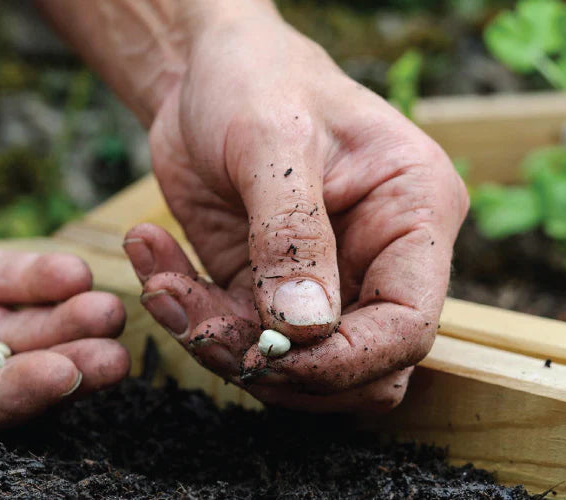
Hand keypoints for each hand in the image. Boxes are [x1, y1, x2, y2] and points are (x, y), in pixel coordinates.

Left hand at [125, 13, 467, 412]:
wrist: (202, 69)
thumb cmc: (256, 76)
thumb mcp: (272, 139)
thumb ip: (290, 235)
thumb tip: (302, 330)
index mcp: (413, 214)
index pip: (409, 325)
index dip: (347, 360)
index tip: (274, 355)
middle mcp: (378, 257)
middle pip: (357, 367)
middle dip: (277, 366)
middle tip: (204, 328)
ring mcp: (323, 281)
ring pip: (290, 367)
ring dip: (217, 342)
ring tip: (162, 283)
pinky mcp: (266, 290)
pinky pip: (236, 338)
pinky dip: (187, 315)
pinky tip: (152, 257)